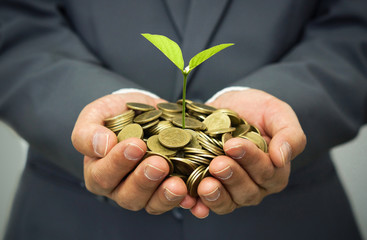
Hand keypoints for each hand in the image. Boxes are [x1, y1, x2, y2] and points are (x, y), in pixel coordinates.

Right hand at [71, 92, 195, 213]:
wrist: (144, 111)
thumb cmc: (116, 113)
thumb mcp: (96, 114)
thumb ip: (88, 131)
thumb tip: (101, 146)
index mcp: (99, 172)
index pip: (103, 175)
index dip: (118, 163)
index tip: (135, 145)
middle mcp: (120, 188)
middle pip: (128, 195)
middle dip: (144, 180)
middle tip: (159, 164)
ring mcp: (145, 192)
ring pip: (151, 204)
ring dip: (164, 195)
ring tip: (178, 183)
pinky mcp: (167, 190)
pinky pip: (174, 201)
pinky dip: (185, 200)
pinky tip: (193, 196)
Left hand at [189, 89, 306, 217]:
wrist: (229, 106)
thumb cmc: (257, 111)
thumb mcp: (278, 114)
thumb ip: (289, 135)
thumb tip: (282, 158)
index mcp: (274, 171)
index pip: (267, 172)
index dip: (250, 160)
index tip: (233, 144)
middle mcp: (254, 186)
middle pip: (247, 192)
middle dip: (232, 177)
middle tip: (217, 163)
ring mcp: (231, 190)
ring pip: (228, 202)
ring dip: (216, 196)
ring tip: (205, 184)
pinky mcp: (210, 189)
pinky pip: (205, 204)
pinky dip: (198, 204)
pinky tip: (190, 201)